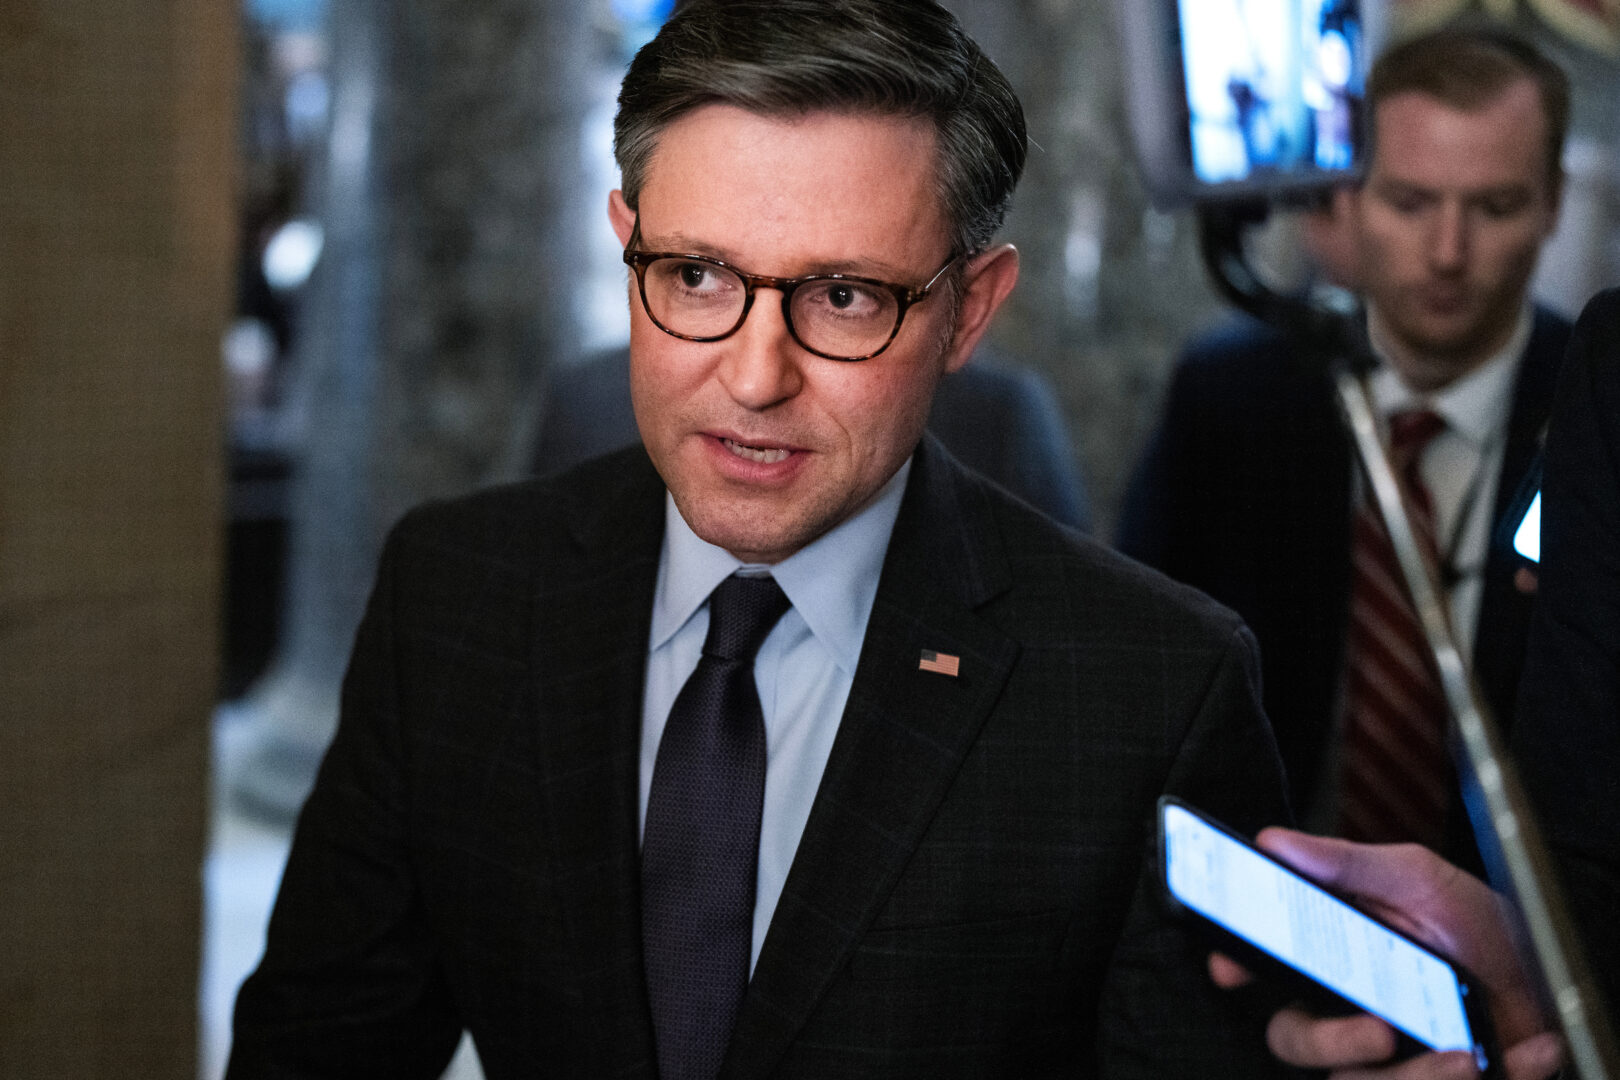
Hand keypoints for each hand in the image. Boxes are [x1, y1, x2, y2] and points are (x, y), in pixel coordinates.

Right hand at [1207, 828, 1564, 1078]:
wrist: (1553, 972)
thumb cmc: (1477, 925)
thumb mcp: (1416, 878)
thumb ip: (1347, 863)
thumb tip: (1276, 842)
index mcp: (1334, 960)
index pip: (1267, 971)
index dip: (1238, 968)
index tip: (1233, 968)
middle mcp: (1350, 1013)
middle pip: (1297, 1041)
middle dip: (1330, 1042)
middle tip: (1377, 1029)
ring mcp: (1392, 1060)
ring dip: (1417, 1077)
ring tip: (1464, 1057)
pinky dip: (1483, 1079)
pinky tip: (1519, 1053)